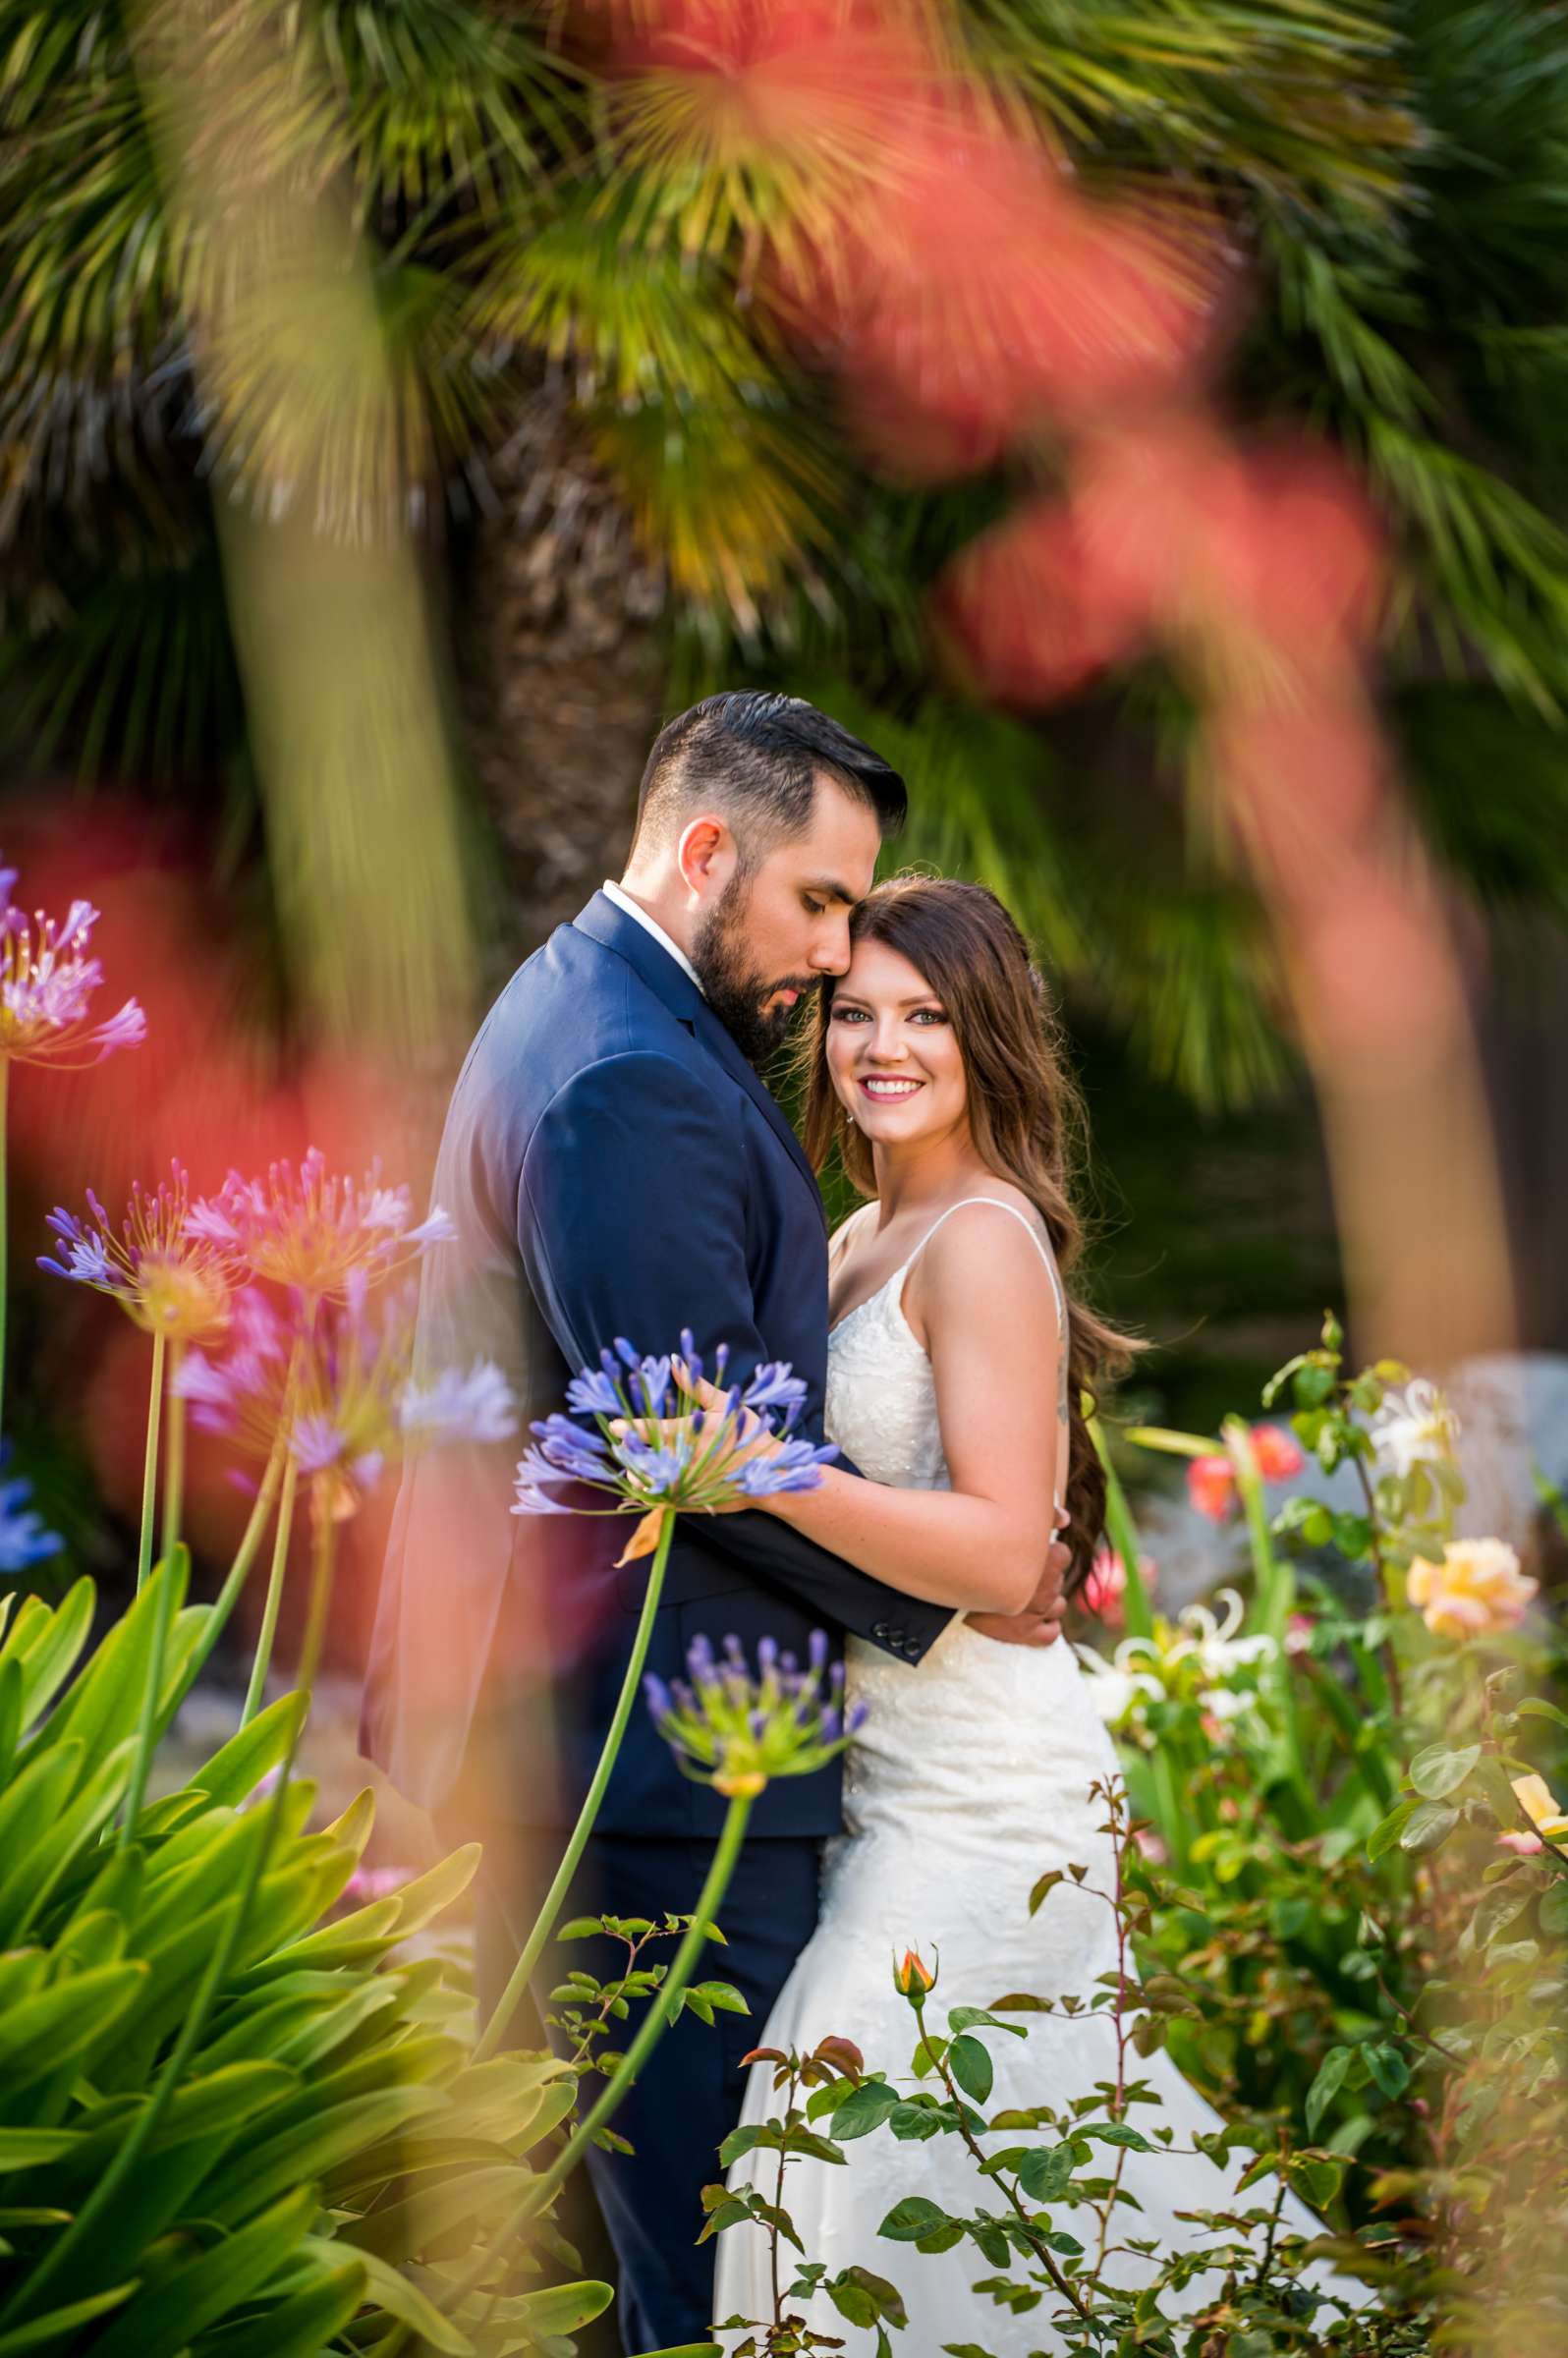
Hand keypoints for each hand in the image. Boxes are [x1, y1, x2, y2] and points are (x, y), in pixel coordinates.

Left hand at [609, 1397, 778, 1509]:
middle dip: (628, 1450)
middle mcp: (683, 1459)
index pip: (649, 1430)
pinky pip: (659, 1499)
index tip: (613, 1425)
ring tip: (632, 1464)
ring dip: (636, 1471)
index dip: (628, 1428)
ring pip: (646, 1480)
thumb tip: (674, 1361)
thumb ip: (696, 1385)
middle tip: (621, 1444)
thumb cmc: (747, 1434)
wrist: (768, 1474)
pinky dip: (649, 1490)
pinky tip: (646, 1482)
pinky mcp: (688, 1502)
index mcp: (689, 1433)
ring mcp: (684, 1483)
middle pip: (642, 1456)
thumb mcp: (725, 1404)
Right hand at [966, 1510, 1070, 1648]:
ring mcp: (1036, 1612)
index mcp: (1045, 1561)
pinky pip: (1051, 1633)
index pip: (1063, 1555)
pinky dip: (1047, 1626)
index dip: (1047, 1553)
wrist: (946, 1576)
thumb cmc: (974, 1543)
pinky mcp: (1023, 1633)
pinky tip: (1035, 1619)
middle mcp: (1045, 1587)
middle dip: (1043, 1576)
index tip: (1032, 1553)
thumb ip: (1044, 1516)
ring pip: (1058, 1606)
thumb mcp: (1008, 1523)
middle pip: (1057, 1580)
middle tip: (1020, 1572)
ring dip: (1046, 1600)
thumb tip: (1066, 1518)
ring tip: (1026, 1595)